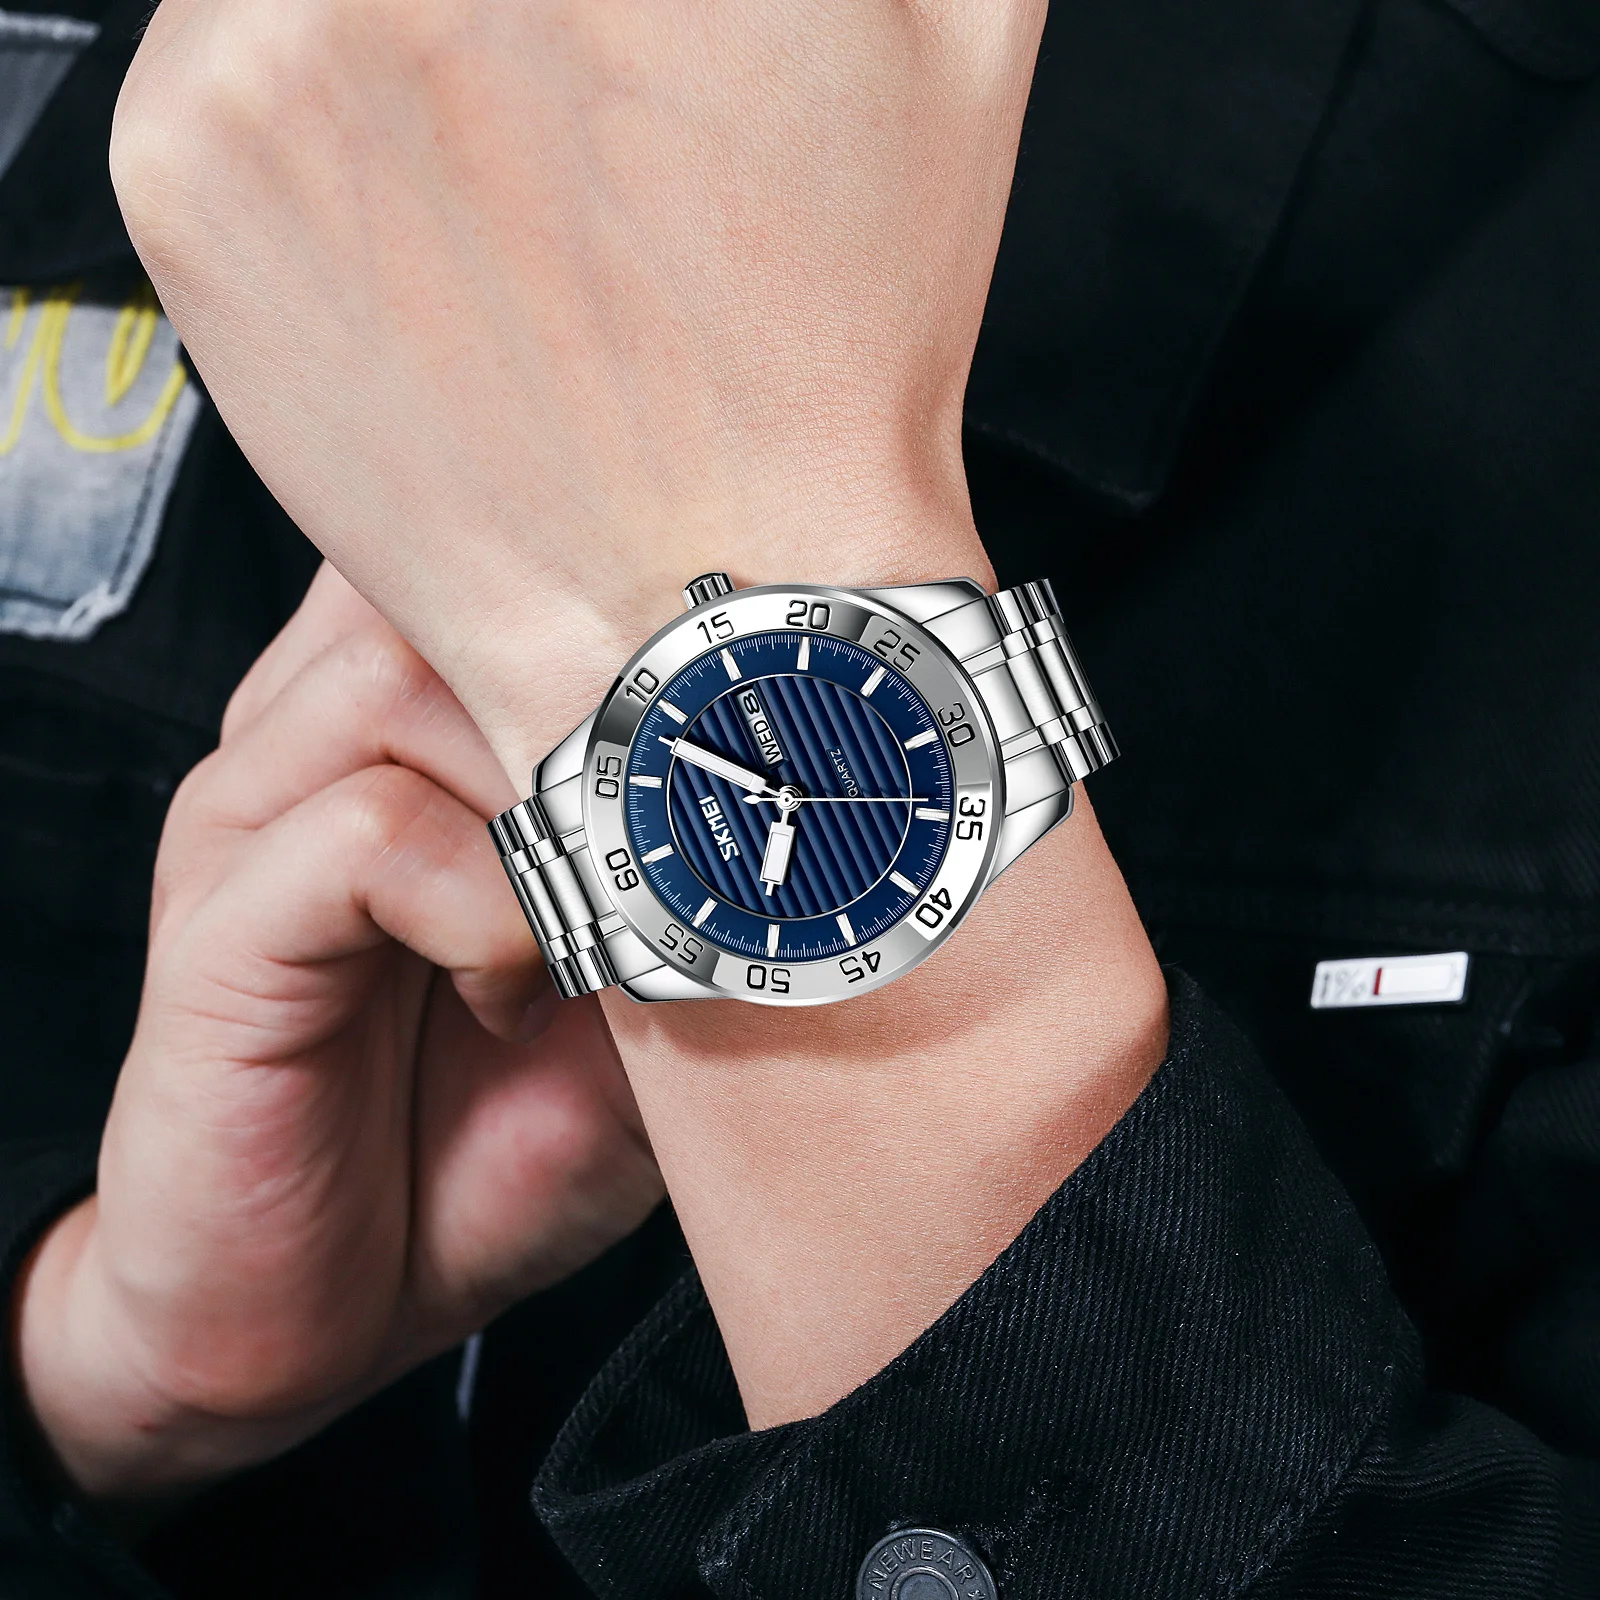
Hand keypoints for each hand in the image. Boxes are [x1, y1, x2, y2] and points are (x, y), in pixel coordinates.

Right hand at [13, 567, 661, 1500]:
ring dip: (547, 810)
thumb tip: (834, 803)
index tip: (743, 700)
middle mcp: (318, 731)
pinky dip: (486, 913)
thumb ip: (699, 885)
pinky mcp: (223, 916)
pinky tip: (506, 997)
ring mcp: (257, 811)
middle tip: (675, 841)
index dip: (630, 606)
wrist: (318, 1305)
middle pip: (469, 592)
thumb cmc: (473, 1139)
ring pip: (418, 684)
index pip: (502, 558)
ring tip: (579, 947)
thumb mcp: (643, 1008)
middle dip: (608, 708)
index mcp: (407, 725)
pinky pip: (373, 830)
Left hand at [110, 0, 1047, 779]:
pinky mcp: (186, 159)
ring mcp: (279, 39)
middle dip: (498, 6)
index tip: (609, 25)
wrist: (709, 592)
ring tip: (504, 157)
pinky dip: (307, 105)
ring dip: (394, 20)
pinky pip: (217, 47)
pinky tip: (428, 223)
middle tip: (562, 88)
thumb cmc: (828, 356)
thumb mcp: (959, 34)